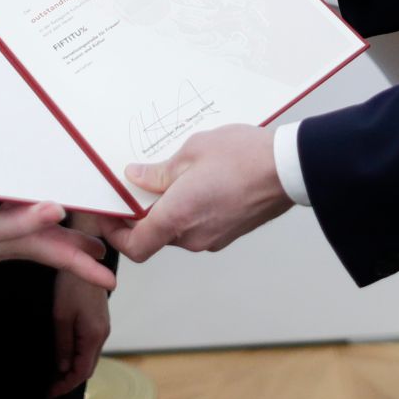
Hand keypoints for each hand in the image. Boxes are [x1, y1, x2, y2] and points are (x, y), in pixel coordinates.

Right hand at [0, 200, 116, 290]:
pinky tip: (12, 197)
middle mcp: (2, 240)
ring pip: (28, 230)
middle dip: (75, 249)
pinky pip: (3, 215)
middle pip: (48, 244)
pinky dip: (17, 209)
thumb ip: (17, 223)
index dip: (86, 267)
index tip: (112, 281)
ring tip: (67, 222)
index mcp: (11, 244)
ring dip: (51, 228)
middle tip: (101, 250)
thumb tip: (58, 212)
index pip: (59, 256)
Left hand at [49, 261, 111, 397]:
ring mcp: (102, 326)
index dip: (65, 385)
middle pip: (88, 367)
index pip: (82, 372)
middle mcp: (103, 334)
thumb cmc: (71, 285)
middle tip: (48, 387)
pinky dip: (77, 356)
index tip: (48, 393)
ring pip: (89, 357)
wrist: (84, 258)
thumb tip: (62, 369)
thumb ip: (63, 345)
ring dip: (73, 368)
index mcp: (94, 336)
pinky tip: (64, 356)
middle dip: (69, 380)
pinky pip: (89, 345)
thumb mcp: (61, 316)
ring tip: (53, 375)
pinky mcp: (98, 319)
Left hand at [106, 124, 291, 262]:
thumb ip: (159, 172)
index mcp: (177, 217)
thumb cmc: (243, 156)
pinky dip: (187, 212)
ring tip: (169, 178)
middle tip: (135, 186)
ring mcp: (213, 238)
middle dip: (140, 216)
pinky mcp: (228, 233)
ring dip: (166, 212)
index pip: (134, 247)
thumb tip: (136, 178)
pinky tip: (195, 183)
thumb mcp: (192, 152)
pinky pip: (196, 227)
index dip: (115, 234)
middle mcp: (192, 236)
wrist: (288, 168)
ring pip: (176, 231)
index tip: (109, 213)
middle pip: (154, 237)